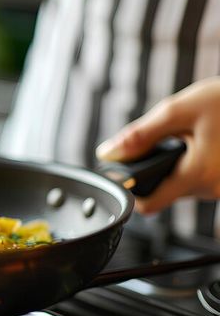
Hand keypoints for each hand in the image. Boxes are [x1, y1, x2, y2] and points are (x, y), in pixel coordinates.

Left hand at [96, 76, 219, 213]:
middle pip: (164, 190)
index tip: (121, 173)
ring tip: (187, 136)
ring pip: (181, 183)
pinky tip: (199, 141)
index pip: (150, 205)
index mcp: (198, 174)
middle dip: (155, 166)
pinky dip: (190, 162)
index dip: (130, 192)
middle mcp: (213, 188)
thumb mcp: (178, 110)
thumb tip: (107, 153)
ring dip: (174, 163)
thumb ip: (139, 136)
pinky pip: (198, 178)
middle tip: (165, 137)